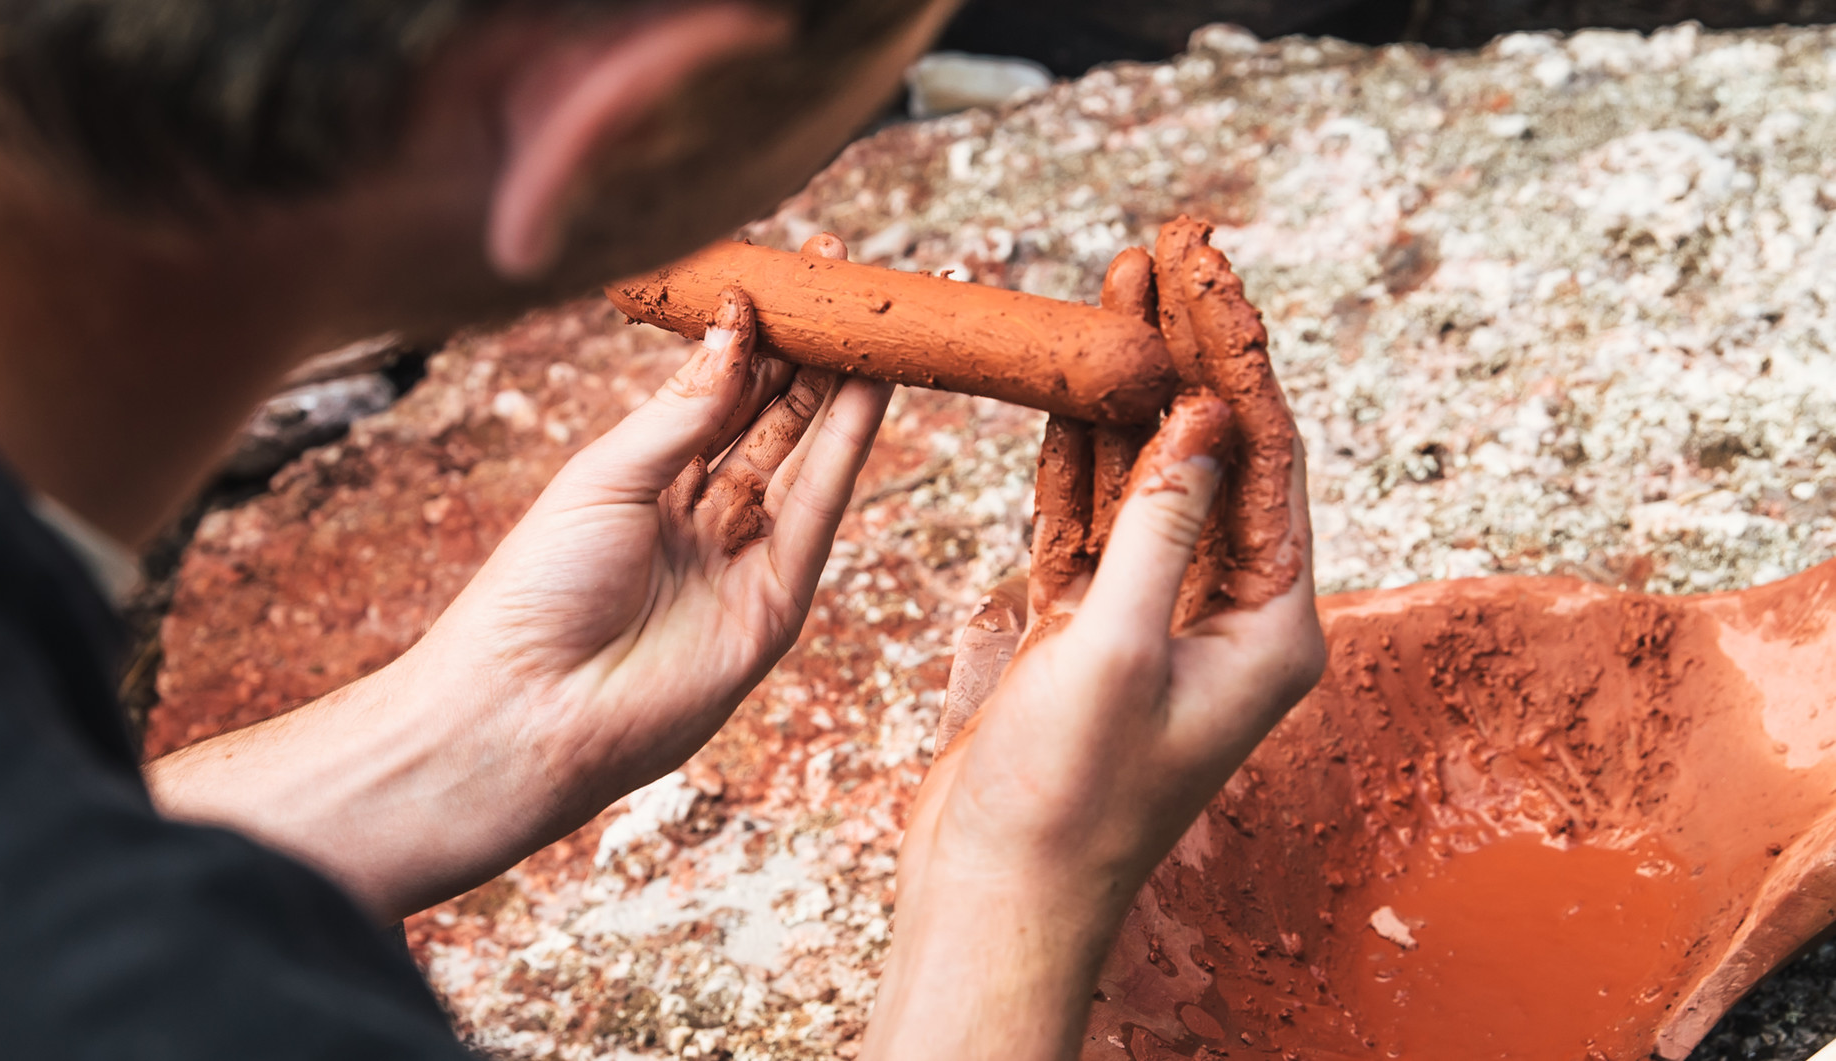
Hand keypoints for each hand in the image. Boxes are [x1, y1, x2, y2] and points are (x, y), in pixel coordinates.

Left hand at [151, 238, 891, 921]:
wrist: (531, 711)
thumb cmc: (537, 591)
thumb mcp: (605, 477)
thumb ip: (683, 410)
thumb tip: (737, 331)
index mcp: (641, 479)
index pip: (714, 389)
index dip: (754, 329)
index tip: (789, 268)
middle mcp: (697, 514)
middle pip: (768, 415)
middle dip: (811, 347)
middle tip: (851, 279)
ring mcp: (740, 558)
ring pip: (803, 454)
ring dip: (843, 385)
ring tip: (879, 318)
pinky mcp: (776, 603)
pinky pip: (820, 510)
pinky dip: (849, 447)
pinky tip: (871, 385)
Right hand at [863, 225, 1325, 1060]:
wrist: (993, 892)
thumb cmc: (1066, 799)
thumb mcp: (1119, 649)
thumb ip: (1163, 523)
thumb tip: (1202, 415)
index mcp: (1267, 626)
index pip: (1264, 458)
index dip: (1236, 356)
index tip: (1208, 271)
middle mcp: (1222, 613)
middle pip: (1209, 450)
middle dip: (1187, 350)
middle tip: (1164, 251)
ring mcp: (1151, 616)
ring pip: (1144, 474)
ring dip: (1127, 386)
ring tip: (1115, 289)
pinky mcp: (1084, 627)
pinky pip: (1088, 517)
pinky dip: (1075, 451)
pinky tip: (1068, 383)